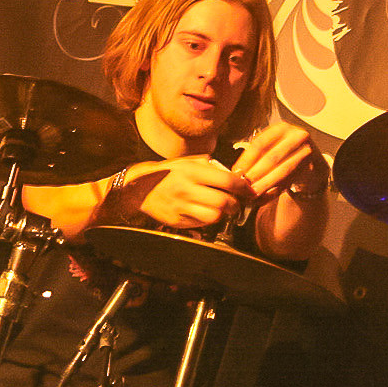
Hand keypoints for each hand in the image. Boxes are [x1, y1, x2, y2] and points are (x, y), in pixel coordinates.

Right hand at [128, 155, 256, 229]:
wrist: (139, 189)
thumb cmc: (167, 173)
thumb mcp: (187, 162)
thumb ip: (210, 166)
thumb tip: (232, 174)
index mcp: (191, 172)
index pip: (227, 181)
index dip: (242, 187)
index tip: (248, 189)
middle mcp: (187, 189)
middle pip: (223, 202)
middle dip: (235, 204)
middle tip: (236, 201)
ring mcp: (181, 207)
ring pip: (214, 216)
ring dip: (223, 213)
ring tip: (222, 208)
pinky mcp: (178, 221)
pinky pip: (201, 224)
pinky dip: (208, 219)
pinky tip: (206, 212)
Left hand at [228, 122, 325, 203]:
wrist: (312, 162)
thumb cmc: (285, 155)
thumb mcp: (271, 149)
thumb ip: (256, 157)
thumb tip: (236, 173)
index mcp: (281, 128)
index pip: (260, 143)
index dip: (247, 159)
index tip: (237, 172)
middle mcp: (296, 136)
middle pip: (272, 157)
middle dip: (256, 174)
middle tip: (243, 186)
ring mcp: (307, 150)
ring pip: (283, 170)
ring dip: (265, 184)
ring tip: (253, 194)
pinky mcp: (312, 166)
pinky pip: (290, 180)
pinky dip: (275, 191)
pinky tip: (264, 197)